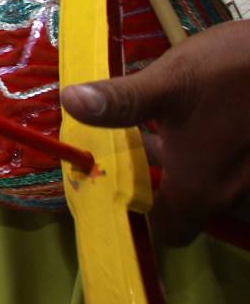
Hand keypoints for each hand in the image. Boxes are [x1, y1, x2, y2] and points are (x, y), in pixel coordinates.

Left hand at [62, 19, 249, 245]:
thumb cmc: (235, 70)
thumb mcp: (171, 81)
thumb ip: (122, 101)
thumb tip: (70, 101)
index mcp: (203, 189)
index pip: (168, 233)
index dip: (141, 218)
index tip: (117, 190)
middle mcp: (238, 197)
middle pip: (191, 207)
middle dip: (165, 180)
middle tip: (140, 145)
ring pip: (217, 186)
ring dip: (195, 164)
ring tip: (171, 129)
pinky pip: (239, 169)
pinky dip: (221, 154)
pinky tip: (212, 121)